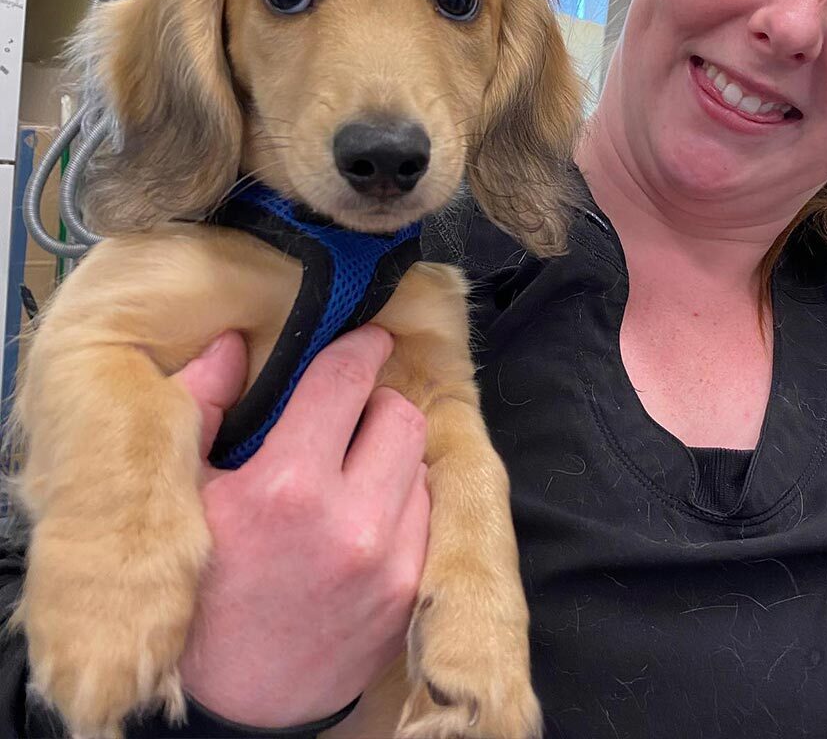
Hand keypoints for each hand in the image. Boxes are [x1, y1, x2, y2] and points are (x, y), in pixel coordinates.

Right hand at [173, 324, 429, 728]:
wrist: (237, 704)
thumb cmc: (203, 590)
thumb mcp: (184, 497)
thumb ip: (204, 407)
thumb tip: (234, 342)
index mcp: (286, 487)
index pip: (347, 380)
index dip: (358, 346)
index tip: (366, 336)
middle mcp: (352, 521)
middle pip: (401, 414)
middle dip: (375, 404)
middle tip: (348, 419)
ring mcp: (392, 562)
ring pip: (422, 462)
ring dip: (393, 454)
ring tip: (353, 474)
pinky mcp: (412, 593)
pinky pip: (430, 514)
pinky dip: (406, 501)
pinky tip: (368, 517)